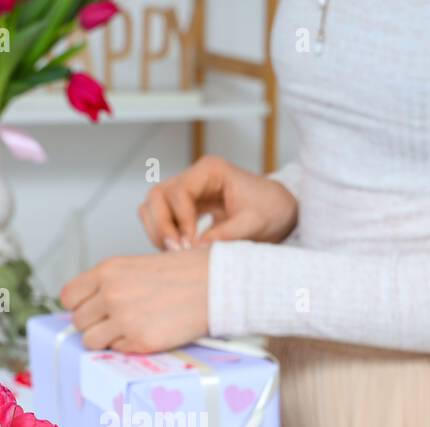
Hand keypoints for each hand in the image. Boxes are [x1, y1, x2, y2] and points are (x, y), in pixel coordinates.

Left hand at [60, 247, 209, 352]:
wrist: (214, 284)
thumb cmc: (180, 274)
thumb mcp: (136, 266)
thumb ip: (109, 284)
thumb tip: (88, 307)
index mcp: (108, 271)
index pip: (69, 297)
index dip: (79, 306)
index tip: (91, 310)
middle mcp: (111, 294)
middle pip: (79, 321)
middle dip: (94, 324)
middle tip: (115, 321)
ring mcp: (125, 319)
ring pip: (92, 341)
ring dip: (105, 340)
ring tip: (127, 331)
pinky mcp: (141, 341)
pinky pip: (118, 351)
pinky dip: (128, 346)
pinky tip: (147, 332)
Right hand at [139, 155, 297, 249]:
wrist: (277, 212)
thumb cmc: (270, 209)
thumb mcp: (255, 223)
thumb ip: (228, 234)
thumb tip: (198, 248)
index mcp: (211, 170)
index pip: (179, 191)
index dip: (180, 219)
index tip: (190, 244)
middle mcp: (193, 177)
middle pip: (157, 196)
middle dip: (161, 225)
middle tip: (176, 250)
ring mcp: (185, 192)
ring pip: (151, 206)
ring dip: (157, 231)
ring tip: (176, 252)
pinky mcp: (182, 208)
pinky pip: (158, 218)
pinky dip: (162, 235)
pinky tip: (178, 250)